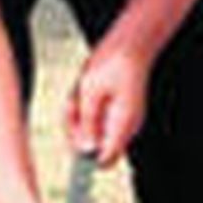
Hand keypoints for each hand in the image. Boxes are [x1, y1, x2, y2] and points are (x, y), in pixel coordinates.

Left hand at [67, 35, 151, 165]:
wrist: (131, 42)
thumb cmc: (112, 62)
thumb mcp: (90, 91)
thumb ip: (86, 123)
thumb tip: (84, 150)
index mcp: (123, 124)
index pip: (106, 159)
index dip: (87, 160)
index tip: (71, 148)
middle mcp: (127, 127)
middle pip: (95, 147)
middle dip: (76, 130)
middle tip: (73, 104)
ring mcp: (123, 120)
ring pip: (92, 131)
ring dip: (77, 115)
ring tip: (77, 91)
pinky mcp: (117, 113)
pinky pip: (95, 119)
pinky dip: (83, 108)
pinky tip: (82, 90)